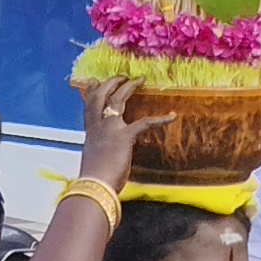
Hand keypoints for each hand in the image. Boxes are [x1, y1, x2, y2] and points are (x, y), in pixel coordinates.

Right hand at [78, 77, 173, 191]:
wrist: (95, 184)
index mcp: (90, 132)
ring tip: (139, 80)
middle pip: (100, 96)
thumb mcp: (95, 158)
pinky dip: (160, 119)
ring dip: (128, 87)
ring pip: (116, 99)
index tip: (93, 81)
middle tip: (121, 76)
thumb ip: (100, 152)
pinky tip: (171, 116)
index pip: (89, 106)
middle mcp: (97, 126)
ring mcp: (110, 129)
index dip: (92, 92)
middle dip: (110, 83)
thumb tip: (104, 157)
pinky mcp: (124, 136)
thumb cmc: (94, 178)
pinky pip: (145, 123)